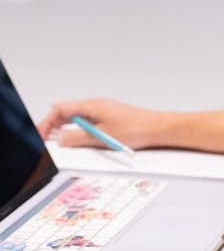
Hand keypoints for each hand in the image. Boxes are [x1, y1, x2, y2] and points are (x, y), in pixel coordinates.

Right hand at [37, 99, 160, 149]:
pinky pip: (88, 124)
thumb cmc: (135, 129)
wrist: (157, 129)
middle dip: (54, 127)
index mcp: (92, 106)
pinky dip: (80, 132)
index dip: (47, 122)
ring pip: (77, 119)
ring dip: (67, 130)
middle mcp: (96, 106)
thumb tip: (60, 138)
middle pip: (67, 113)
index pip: (60, 109)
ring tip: (62, 144)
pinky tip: (81, 142)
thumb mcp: (101, 137)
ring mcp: (103, 112)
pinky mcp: (110, 119)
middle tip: (47, 142)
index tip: (40, 136)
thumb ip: (77, 138)